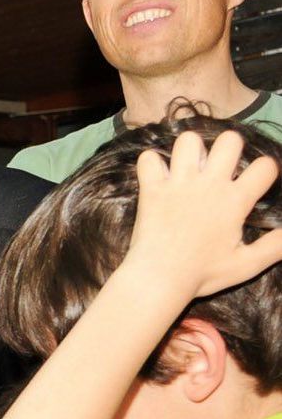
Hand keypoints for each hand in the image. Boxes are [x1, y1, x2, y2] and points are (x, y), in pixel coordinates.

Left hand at [125, 128, 281, 299]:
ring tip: (189, 168)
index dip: (265, 171)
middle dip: (229, 149)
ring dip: (190, 150)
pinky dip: (152, 163)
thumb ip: (274, 246)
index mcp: (235, 200)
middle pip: (229, 140)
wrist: (157, 279)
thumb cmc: (202, 274)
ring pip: (188, 140)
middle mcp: (209, 185)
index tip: (255, 183)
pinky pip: (148, 159)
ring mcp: (178, 184)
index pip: (265, 166)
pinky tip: (158, 176)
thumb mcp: (246, 264)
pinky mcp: (151, 189)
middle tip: (220, 168)